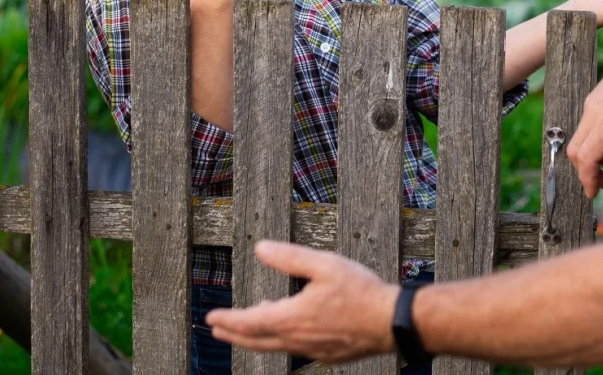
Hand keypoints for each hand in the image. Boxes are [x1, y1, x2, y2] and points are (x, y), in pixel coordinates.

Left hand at [207, 241, 399, 362]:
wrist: (391, 322)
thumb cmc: (361, 292)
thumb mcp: (324, 265)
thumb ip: (290, 257)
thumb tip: (260, 248)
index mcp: (292, 317)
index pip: (248, 322)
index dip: (227, 320)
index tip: (211, 318)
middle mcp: (297, 339)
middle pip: (255, 341)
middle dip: (233, 334)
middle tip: (216, 330)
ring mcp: (312, 350)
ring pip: (274, 347)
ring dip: (255, 338)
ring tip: (248, 327)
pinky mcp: (327, 354)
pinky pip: (295, 349)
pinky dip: (280, 340)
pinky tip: (288, 329)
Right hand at [567, 37, 602, 197]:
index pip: (588, 154)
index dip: (588, 178)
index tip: (593, 194)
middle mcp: (593, 110)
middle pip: (576, 150)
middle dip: (587, 172)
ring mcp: (591, 105)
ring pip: (579, 140)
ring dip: (594, 157)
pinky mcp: (593, 103)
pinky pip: (586, 129)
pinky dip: (596, 143)